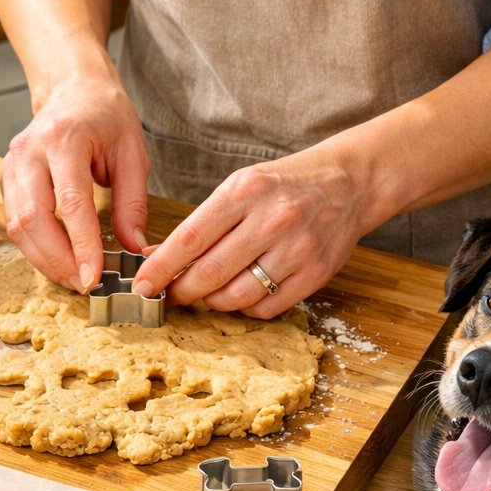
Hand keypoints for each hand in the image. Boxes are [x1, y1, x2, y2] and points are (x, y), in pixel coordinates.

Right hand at [2, 76, 149, 292]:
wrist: (73, 89)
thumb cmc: (105, 115)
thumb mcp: (132, 152)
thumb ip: (133, 202)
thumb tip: (134, 248)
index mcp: (64, 139)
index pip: (70, 202)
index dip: (81, 245)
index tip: (94, 276)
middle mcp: (30, 151)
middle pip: (33, 218)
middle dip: (57, 259)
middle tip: (83, 284)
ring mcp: (12, 163)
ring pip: (16, 224)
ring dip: (43, 259)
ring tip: (71, 277)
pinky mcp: (6, 177)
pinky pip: (13, 220)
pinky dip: (33, 246)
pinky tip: (56, 259)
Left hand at [131, 145, 365, 316]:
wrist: (348, 183)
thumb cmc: (284, 185)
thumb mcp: (239, 187)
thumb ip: (202, 223)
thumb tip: (158, 258)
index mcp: (245, 191)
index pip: (190, 238)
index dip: (161, 268)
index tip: (142, 285)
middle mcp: (272, 219)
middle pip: (211, 272)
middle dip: (182, 291)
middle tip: (172, 295)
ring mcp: (297, 248)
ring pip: (237, 296)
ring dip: (213, 302)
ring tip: (207, 294)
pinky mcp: (315, 273)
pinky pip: (267, 307)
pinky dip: (246, 307)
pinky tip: (242, 293)